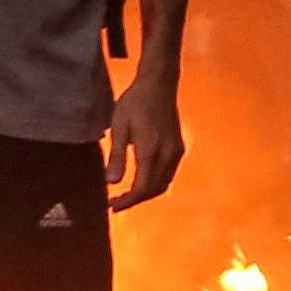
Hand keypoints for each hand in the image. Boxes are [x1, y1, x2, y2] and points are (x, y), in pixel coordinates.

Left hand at [103, 66, 182, 210]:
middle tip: (116, 202)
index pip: (142, 188)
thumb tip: (111, 183)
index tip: (112, 206)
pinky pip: (169, 173)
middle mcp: (168, 154)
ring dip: (146, 193)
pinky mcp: (179, 147)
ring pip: (164, 183)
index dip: (128, 201)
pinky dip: (156, 182)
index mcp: (151, 150)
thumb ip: (116, 156)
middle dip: (135, 200)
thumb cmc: (135, 102)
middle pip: (154, 190)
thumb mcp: (119, 127)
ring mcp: (176, 151)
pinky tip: (142, 178)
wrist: (158, 84)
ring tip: (127, 194)